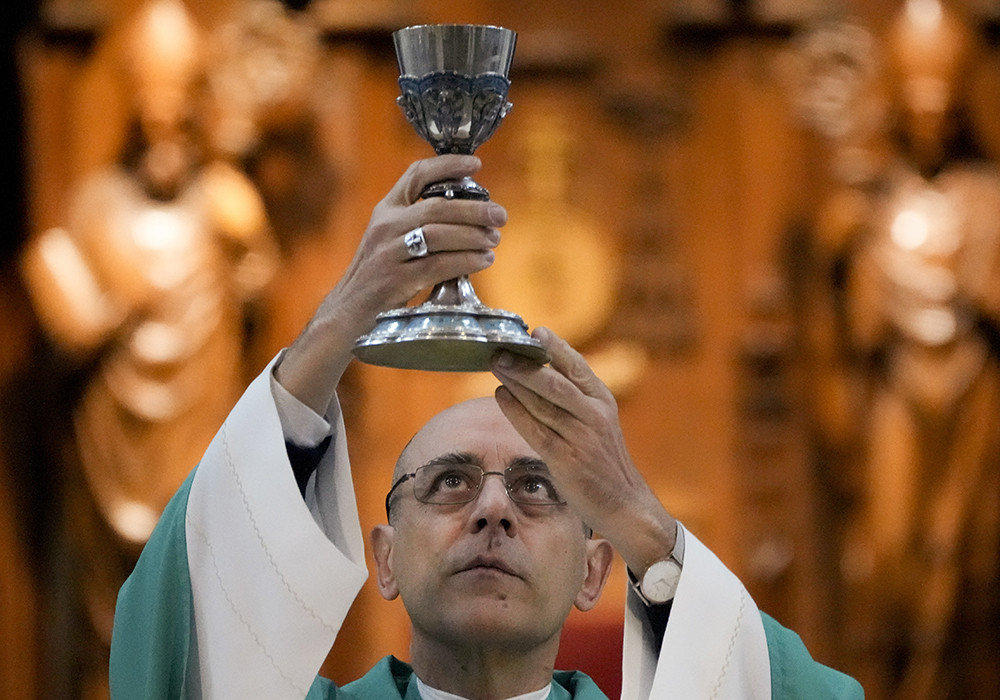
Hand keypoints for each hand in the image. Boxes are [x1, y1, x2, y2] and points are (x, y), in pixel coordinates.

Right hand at [277, 155, 505, 412]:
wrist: (348, 313)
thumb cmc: (378, 277)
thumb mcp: (391, 241)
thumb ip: (419, 224)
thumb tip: (471, 215)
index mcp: (385, 210)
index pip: (416, 175)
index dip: (448, 165)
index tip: (476, 165)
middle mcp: (385, 226)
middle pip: (436, 206)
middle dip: (475, 209)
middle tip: (500, 215)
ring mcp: (388, 253)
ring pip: (439, 234)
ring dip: (473, 235)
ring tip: (494, 239)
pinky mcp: (395, 280)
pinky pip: (438, 265)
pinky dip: (466, 261)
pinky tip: (484, 260)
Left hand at [490, 328, 676, 574]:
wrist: (624, 503)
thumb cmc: (603, 460)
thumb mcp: (598, 421)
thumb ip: (575, 397)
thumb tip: (539, 369)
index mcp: (603, 401)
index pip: (578, 367)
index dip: (556, 347)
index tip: (535, 331)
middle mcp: (595, 415)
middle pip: (556, 382)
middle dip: (526, 364)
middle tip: (501, 349)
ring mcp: (581, 438)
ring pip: (544, 403)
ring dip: (516, 382)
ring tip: (496, 365)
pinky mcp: (566, 460)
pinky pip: (536, 430)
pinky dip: (516, 411)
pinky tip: (500, 396)